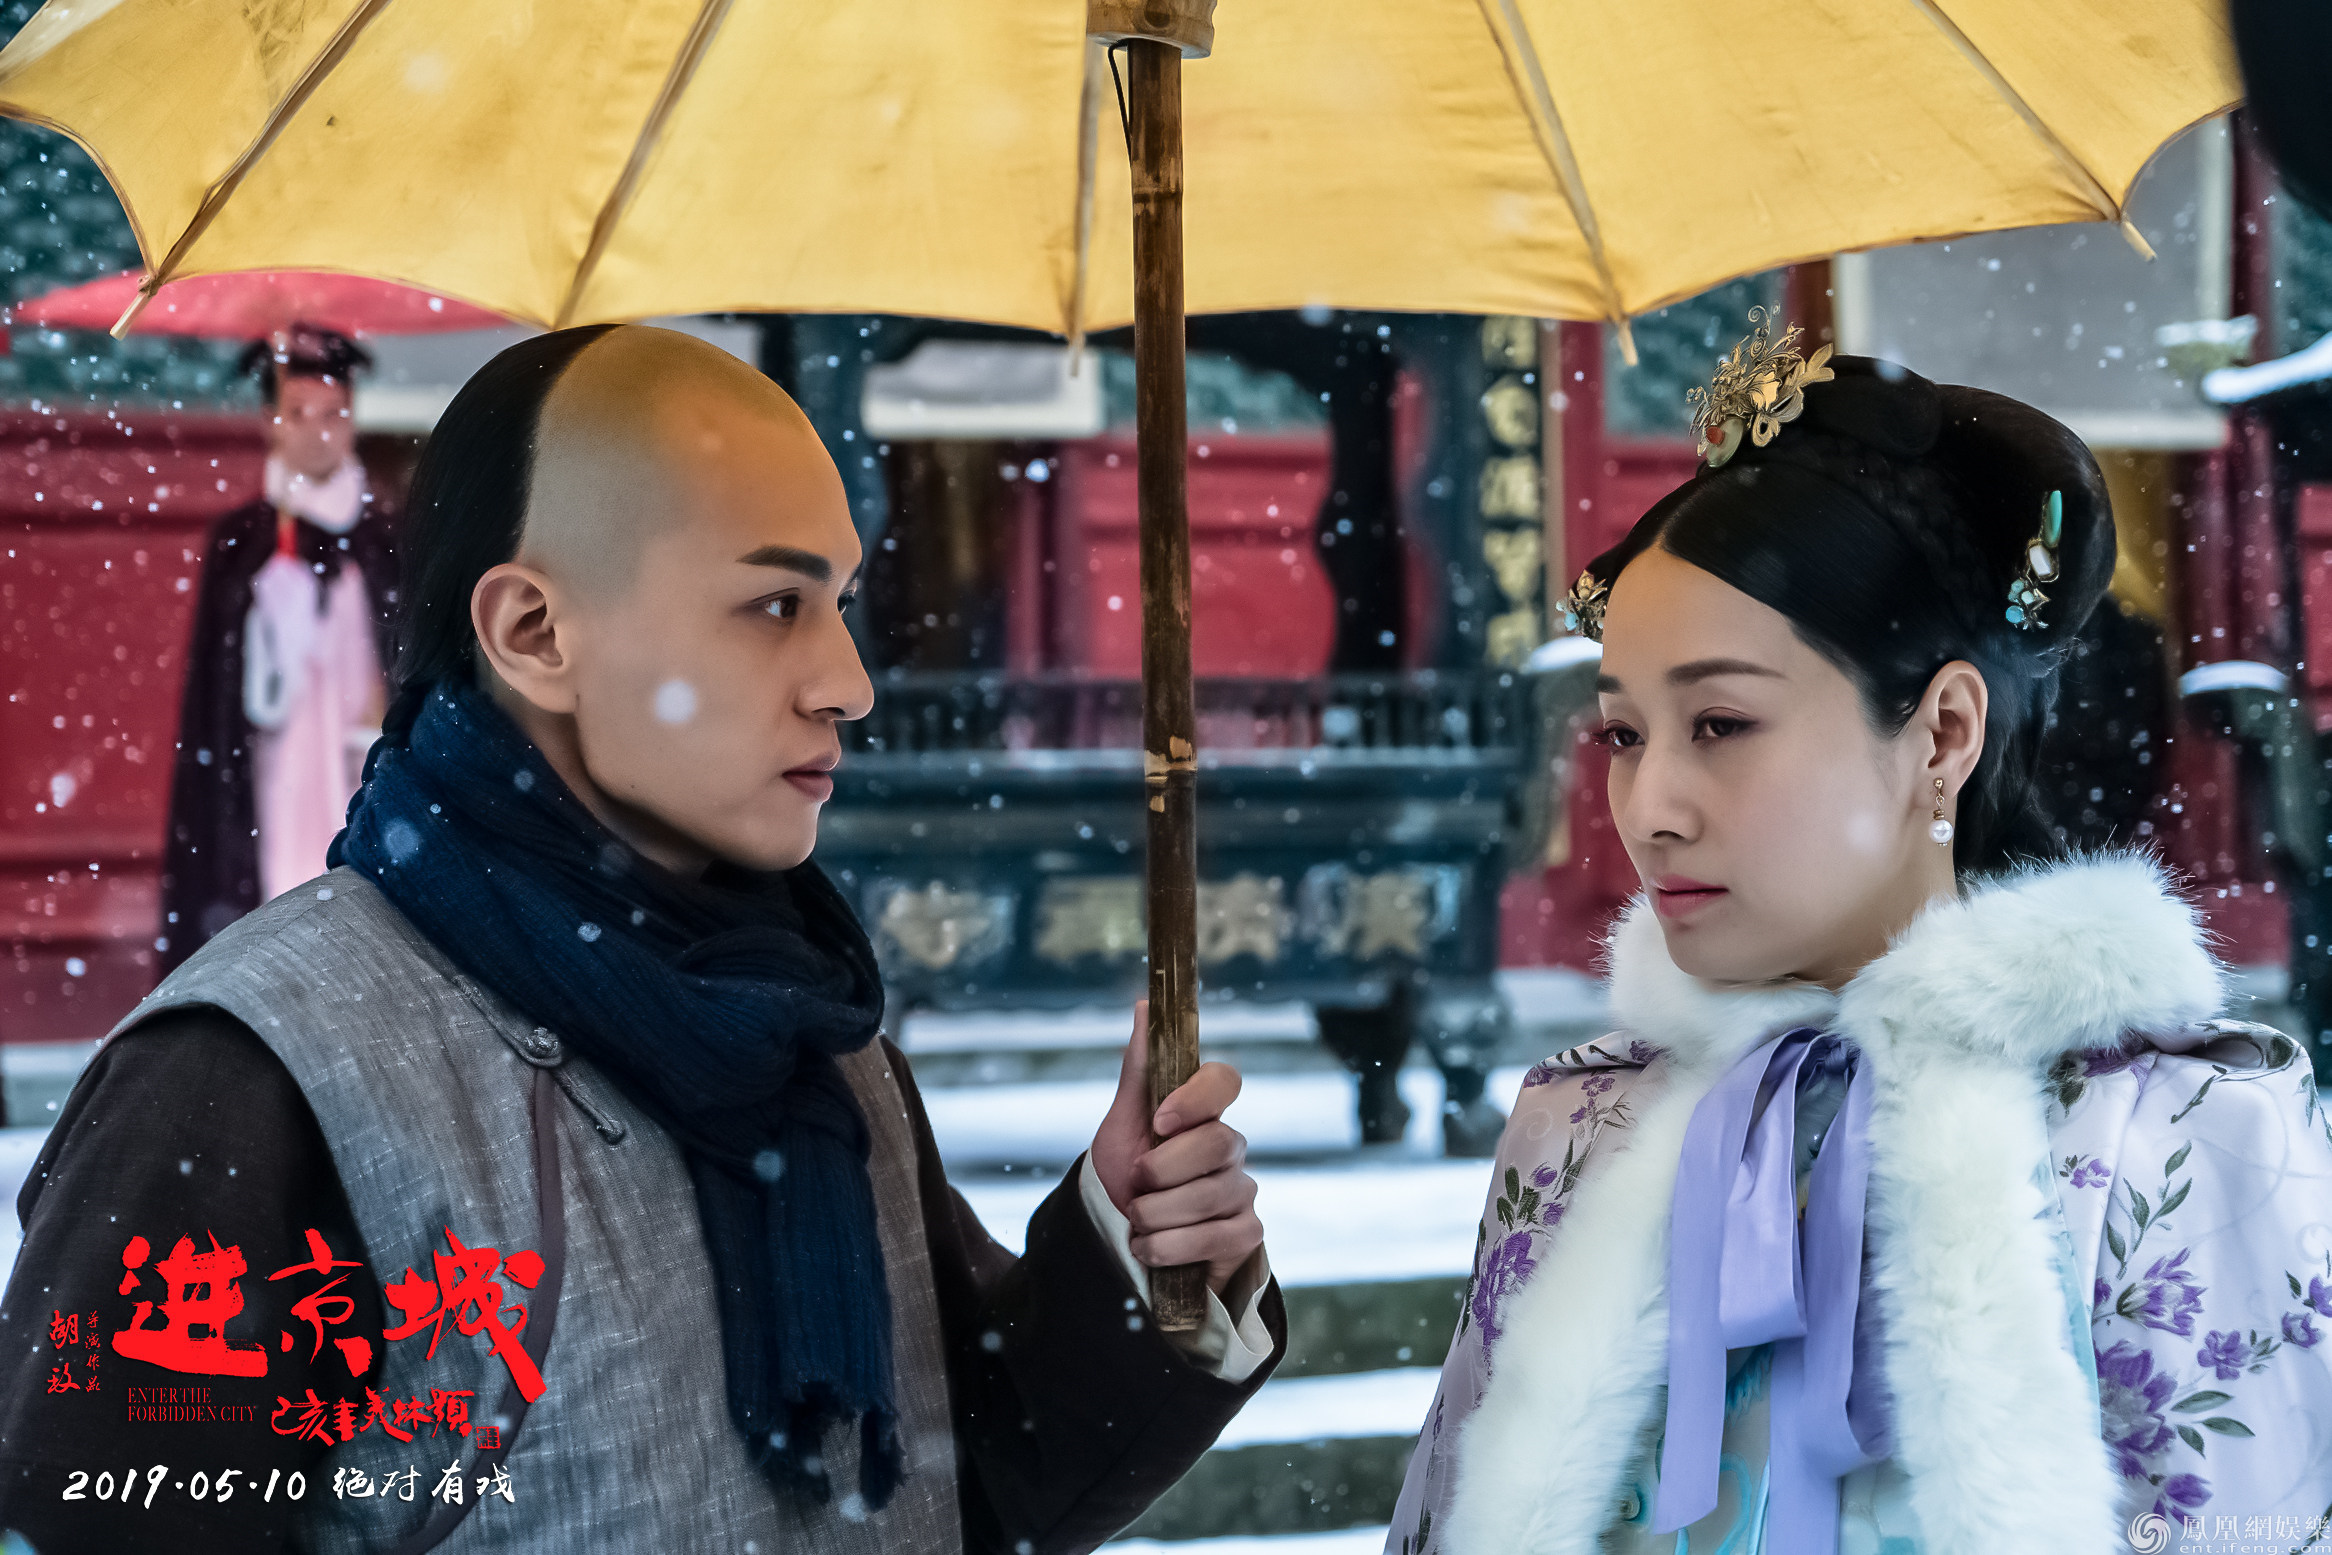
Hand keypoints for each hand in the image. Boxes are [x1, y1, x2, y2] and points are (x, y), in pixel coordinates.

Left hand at [1088, 1000, 1263, 1294]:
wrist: (1119, 1238)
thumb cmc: (1124, 1174)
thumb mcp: (1122, 1123)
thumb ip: (1140, 1069)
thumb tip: (1146, 1004)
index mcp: (1203, 1112)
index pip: (1225, 1080)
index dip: (1195, 1098)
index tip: (1158, 1122)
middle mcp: (1230, 1148)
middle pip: (1216, 1143)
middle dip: (1162, 1170)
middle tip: (1134, 1185)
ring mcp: (1242, 1191)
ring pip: (1211, 1196)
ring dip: (1157, 1215)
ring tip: (1136, 1221)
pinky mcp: (1246, 1234)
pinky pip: (1220, 1238)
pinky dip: (1172, 1247)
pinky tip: (1150, 1248)